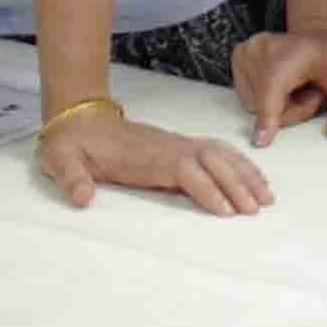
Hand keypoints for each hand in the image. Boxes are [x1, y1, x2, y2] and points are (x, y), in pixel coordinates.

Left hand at [36, 109, 272, 216]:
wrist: (77, 116)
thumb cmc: (71, 143)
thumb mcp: (60, 161)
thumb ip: (71, 178)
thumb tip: (81, 197)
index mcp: (144, 155)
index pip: (184, 170)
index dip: (207, 189)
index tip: (227, 210)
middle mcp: (167, 146)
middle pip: (211, 160)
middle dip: (236, 183)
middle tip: (256, 210)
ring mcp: (175, 143)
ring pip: (219, 153)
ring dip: (244, 172)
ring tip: (266, 196)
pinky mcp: (178, 145)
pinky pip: (215, 150)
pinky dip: (237, 162)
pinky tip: (252, 175)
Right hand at [234, 25, 326, 144]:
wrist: (326, 37)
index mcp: (294, 50)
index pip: (273, 88)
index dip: (268, 116)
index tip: (261, 141)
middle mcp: (264, 46)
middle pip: (264, 104)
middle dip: (291, 111)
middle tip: (313, 94)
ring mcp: (247, 50)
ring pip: (254, 104)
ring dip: (278, 106)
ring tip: (299, 87)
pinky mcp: (239, 57)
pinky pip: (248, 98)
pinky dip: (266, 98)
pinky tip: (284, 84)